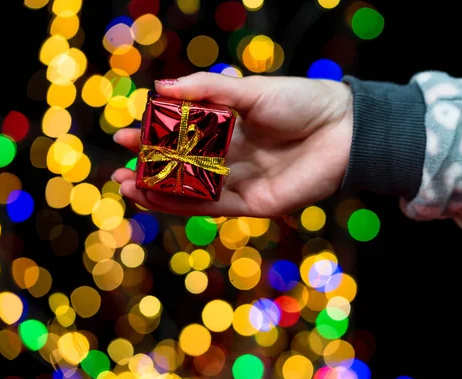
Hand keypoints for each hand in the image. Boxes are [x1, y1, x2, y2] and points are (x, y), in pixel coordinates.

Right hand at [112, 72, 352, 216]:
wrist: (342, 128)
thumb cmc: (299, 102)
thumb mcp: (248, 90)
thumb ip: (206, 90)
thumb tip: (160, 87)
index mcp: (229, 130)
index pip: (182, 138)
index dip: (153, 138)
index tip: (124, 134)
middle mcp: (231, 159)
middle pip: (182, 170)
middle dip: (149, 171)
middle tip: (118, 170)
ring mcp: (242, 183)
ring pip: (191, 192)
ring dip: (158, 193)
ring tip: (126, 187)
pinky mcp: (255, 205)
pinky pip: (212, 207)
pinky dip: (182, 205)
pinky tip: (155, 198)